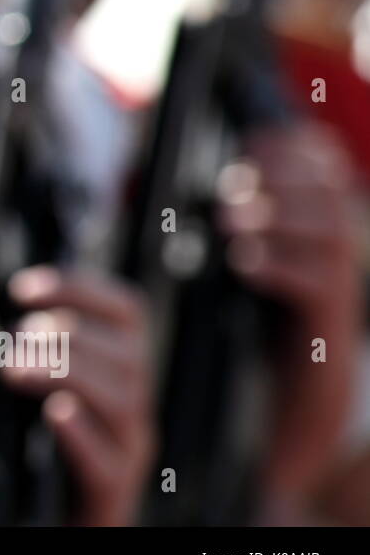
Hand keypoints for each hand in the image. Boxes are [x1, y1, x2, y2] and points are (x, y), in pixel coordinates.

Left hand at [3, 266, 154, 525]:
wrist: (42, 521)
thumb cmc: (25, 446)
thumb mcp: (8, 383)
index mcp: (117, 370)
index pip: (127, 311)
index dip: (81, 288)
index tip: (23, 289)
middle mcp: (131, 407)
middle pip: (128, 353)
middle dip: (67, 333)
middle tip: (14, 338)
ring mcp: (127, 452)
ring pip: (124, 400)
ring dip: (68, 373)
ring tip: (15, 370)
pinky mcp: (111, 494)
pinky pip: (107, 463)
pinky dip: (81, 434)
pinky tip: (54, 414)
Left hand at [217, 122, 361, 502]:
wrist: (288, 412)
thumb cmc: (258, 337)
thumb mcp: (247, 273)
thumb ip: (239, 230)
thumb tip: (216, 188)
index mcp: (314, 237)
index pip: (327, 172)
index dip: (298, 149)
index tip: (252, 142)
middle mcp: (335, 259)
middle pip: (333, 193)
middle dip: (286, 176)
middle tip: (236, 182)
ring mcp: (337, 295)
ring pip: (333, 234)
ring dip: (280, 217)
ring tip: (234, 222)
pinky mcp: (327, 332)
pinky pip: (320, 287)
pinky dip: (281, 266)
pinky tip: (245, 264)